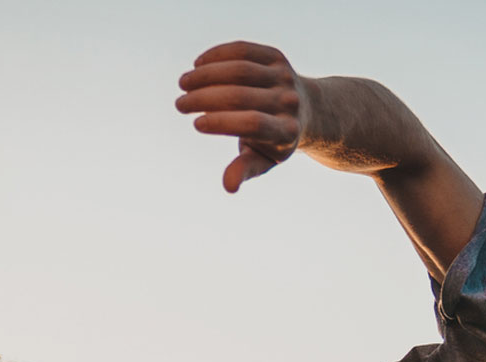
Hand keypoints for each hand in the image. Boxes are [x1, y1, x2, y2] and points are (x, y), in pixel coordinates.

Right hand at [176, 41, 307, 192]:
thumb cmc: (274, 140)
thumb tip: (228, 187)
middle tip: (181, 104)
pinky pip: (243, 50)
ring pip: (239, 69)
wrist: (305, 110)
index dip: (222, 123)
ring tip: (184, 83)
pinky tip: (198, 65)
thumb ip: (245, 170)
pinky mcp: (276, 57)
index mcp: (286, 131)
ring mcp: (284, 76)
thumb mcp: (262, 159)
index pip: (252, 124)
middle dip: (205, 98)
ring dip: (206, 74)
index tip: (196, 124)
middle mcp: (289, 102)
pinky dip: (217, 55)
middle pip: (241, 95)